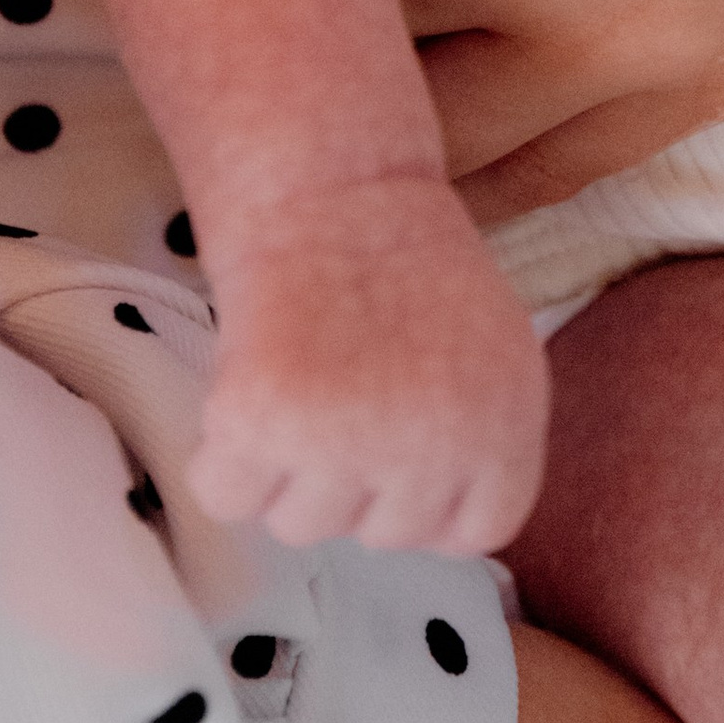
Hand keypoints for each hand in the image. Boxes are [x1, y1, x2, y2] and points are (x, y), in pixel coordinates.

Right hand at [191, 176, 548, 554]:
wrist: (330, 186)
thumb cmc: (404, 269)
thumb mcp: (492, 355)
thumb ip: (481, 443)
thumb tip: (448, 533)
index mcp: (503, 428)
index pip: (473, 532)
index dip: (429, 502)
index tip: (400, 456)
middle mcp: (433, 446)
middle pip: (379, 535)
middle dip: (355, 480)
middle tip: (343, 392)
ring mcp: (345, 440)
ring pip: (300, 525)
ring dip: (286, 469)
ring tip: (302, 378)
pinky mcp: (261, 422)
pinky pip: (226, 495)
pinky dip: (220, 455)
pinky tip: (246, 385)